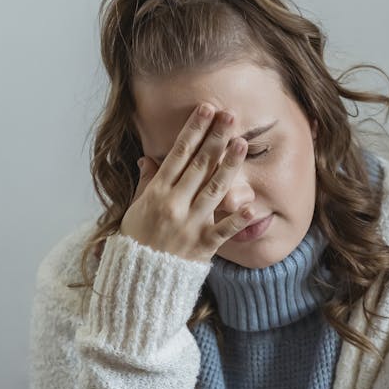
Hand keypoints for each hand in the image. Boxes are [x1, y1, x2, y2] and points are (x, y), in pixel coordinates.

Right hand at [120, 104, 254, 262]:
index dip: (194, 130)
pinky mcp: (203, 245)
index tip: (206, 110)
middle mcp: (174, 204)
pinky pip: (224, 230)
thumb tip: (148, 159)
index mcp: (157, 192)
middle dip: (216, 138)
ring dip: (230, 165)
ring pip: (214, 190)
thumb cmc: (138, 240)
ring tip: (242, 144)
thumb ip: (147, 183)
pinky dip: (237, 219)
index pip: (178, 154)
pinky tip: (252, 206)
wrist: (139, 279)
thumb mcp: (135, 208)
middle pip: (199, 165)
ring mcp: (190, 224)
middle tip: (231, 116)